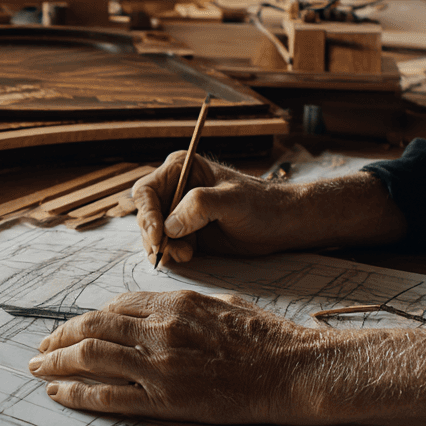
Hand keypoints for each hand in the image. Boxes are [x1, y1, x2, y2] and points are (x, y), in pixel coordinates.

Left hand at [28, 292, 425, 425]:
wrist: (294, 369)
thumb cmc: (266, 337)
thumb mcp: (222, 304)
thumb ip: (186, 306)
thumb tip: (160, 310)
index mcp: (173, 302)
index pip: (113, 307)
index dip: (84, 318)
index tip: (69, 328)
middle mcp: (159, 329)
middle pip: (91, 330)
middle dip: (58, 338)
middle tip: (39, 348)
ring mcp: (161, 365)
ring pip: (90, 359)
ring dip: (56, 363)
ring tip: (35, 368)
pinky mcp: (167, 398)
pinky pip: (110, 395)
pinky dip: (78, 392)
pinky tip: (58, 393)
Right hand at [133, 152, 306, 264]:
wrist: (280, 224)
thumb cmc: (261, 204)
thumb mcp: (232, 201)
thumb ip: (199, 207)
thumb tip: (168, 226)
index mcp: (182, 169)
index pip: (147, 191)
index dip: (147, 214)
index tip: (158, 235)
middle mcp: (175, 188)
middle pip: (145, 214)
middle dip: (154, 236)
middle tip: (172, 251)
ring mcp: (179, 212)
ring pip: (152, 234)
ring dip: (163, 248)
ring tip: (186, 254)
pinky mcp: (186, 233)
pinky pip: (165, 246)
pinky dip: (170, 254)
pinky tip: (187, 256)